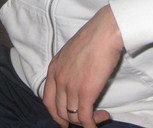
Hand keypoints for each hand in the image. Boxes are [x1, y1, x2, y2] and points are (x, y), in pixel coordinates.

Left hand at [42, 5, 124, 127]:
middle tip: (86, 120)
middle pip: (60, 111)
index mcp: (53, 69)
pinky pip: (85, 117)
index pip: (47, 100)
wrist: (105, 33)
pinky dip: (92, 124)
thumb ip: (68, 68)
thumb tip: (76, 80)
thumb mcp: (71, 52)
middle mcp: (58, 79)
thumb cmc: (93, 38)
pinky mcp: (86, 93)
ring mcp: (70, 87)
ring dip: (86, 121)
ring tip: (101, 115)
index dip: (55, 114)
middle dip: (72, 120)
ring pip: (72, 116)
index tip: (64, 121)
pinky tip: (102, 119)